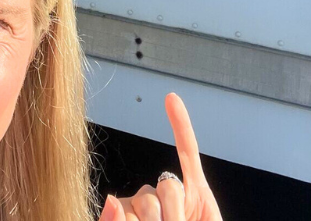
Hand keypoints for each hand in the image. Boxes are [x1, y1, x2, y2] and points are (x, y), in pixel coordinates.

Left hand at [98, 93, 221, 220]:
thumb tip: (111, 199)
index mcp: (130, 215)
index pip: (121, 205)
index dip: (128, 220)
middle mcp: (150, 202)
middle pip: (145, 196)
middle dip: (155, 219)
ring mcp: (175, 196)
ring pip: (167, 188)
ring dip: (173, 213)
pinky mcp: (199, 191)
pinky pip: (188, 151)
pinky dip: (181, 125)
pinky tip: (172, 101)